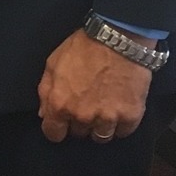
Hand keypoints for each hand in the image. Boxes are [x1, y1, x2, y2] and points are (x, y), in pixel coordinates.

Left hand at [37, 28, 150, 142]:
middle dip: (80, 122)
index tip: (62, 122)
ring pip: (102, 137)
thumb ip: (46, 92)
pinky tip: (120, 108)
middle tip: (87, 104)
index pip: (54, 134)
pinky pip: (123, 132)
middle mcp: (82, 116)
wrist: (118, 39)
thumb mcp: (53, 64)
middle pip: (79, 133)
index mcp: (60, 104)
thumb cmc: (83, 48)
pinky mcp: (130, 116)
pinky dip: (121, 124)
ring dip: (101, 126)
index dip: (57, 128)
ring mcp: (108, 118)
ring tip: (104, 108)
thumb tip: (44, 114)